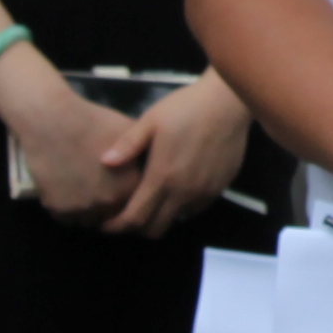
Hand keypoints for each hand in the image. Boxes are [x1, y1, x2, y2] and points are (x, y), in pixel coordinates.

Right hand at [0, 54, 151, 221]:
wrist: (51, 120)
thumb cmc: (92, 121)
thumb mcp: (129, 132)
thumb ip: (142, 154)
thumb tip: (154, 165)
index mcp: (130, 186)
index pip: (135, 206)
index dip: (127, 199)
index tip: (117, 188)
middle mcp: (109, 203)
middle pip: (112, 216)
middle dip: (107, 208)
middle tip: (97, 190)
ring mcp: (83, 209)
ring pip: (88, 220)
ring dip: (86, 211)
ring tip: (80, 190)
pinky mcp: (58, 210)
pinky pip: (66, 218)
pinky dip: (65, 209)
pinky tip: (64, 190)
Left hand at [105, 71, 256, 240]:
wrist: (228, 102)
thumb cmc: (185, 108)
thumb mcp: (151, 121)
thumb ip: (127, 145)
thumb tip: (105, 162)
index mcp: (162, 177)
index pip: (135, 218)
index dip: (117, 226)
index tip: (106, 224)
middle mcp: (183, 193)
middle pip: (155, 229)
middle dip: (137, 228)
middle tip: (126, 214)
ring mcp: (203, 193)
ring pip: (176, 220)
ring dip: (161, 216)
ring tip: (152, 200)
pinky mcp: (219, 188)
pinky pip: (195, 209)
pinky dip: (181, 207)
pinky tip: (176, 189)